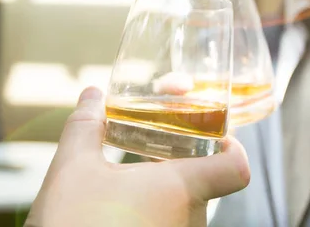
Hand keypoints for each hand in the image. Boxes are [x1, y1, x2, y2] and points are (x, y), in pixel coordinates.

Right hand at [25, 87, 249, 226]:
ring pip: (184, 209)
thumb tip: (92, 95)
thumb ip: (86, 125)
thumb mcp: (73, 168)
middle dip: (179, 162)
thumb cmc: (74, 224)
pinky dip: (152, 212)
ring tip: (128, 176)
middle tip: (151, 146)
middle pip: (205, 183)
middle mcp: (189, 220)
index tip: (213, 136)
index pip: (236, 168)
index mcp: (180, 188)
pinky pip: (168, 226)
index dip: (232, 147)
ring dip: (163, 190)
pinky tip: (119, 207)